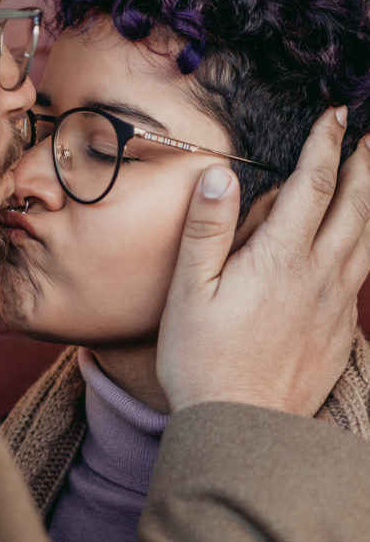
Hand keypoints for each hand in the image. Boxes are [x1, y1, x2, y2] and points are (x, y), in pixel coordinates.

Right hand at [157, 107, 369, 414]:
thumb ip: (207, 228)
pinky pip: (361, 275)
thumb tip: (220, 175)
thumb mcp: (189, 290)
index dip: (326, 144)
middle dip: (363, 164)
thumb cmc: (203, 359)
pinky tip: (362, 242)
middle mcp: (317, 275)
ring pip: (367, 238)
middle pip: (354, 205)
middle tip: (368, 134)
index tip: (335, 114)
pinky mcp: (340, 332)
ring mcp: (334, 305)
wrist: (243, 428)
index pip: (313, 185)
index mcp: (280, 258)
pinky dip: (368, 243)